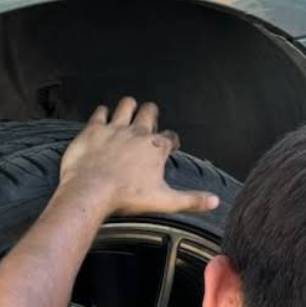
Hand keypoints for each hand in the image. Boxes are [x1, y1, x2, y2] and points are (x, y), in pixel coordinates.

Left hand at [58, 97, 219, 216]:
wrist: (92, 191)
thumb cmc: (126, 196)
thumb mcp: (164, 201)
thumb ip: (190, 199)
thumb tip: (213, 201)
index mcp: (155, 148)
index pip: (170, 137)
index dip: (172, 141)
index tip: (171, 145)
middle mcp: (137, 132)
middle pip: (149, 112)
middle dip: (152, 114)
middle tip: (150, 120)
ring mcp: (114, 128)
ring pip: (126, 105)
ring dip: (129, 106)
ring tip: (129, 110)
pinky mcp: (94, 130)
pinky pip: (100, 112)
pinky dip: (102, 113)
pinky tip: (103, 115)